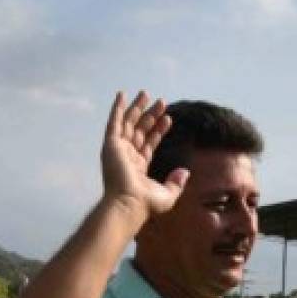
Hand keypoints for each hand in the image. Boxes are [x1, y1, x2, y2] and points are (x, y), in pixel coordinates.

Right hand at [100, 91, 188, 224]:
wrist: (130, 203)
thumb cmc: (147, 204)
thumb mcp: (168, 194)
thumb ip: (176, 182)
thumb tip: (185, 171)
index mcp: (138, 166)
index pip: (149, 143)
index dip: (158, 130)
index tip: (168, 119)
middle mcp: (127, 156)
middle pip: (140, 130)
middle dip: (150, 115)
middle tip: (161, 102)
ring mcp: (118, 149)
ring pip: (129, 123)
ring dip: (137, 108)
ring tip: (147, 94)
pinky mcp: (111, 144)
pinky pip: (114, 122)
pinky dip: (117, 108)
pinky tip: (122, 95)